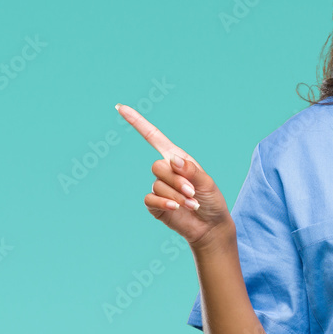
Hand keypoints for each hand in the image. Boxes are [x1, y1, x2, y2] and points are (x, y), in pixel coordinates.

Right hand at [116, 103, 232, 248]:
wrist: (210, 225)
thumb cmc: (211, 200)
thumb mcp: (207, 182)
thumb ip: (191, 170)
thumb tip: (173, 160)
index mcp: (177, 158)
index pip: (153, 136)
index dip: (137, 122)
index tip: (120, 108)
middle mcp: (165, 170)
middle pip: (157, 166)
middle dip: (177, 180)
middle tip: (192, 192)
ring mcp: (158, 187)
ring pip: (157, 185)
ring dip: (176, 195)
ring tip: (192, 204)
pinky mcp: (154, 205)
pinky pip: (151, 199)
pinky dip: (164, 203)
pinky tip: (176, 208)